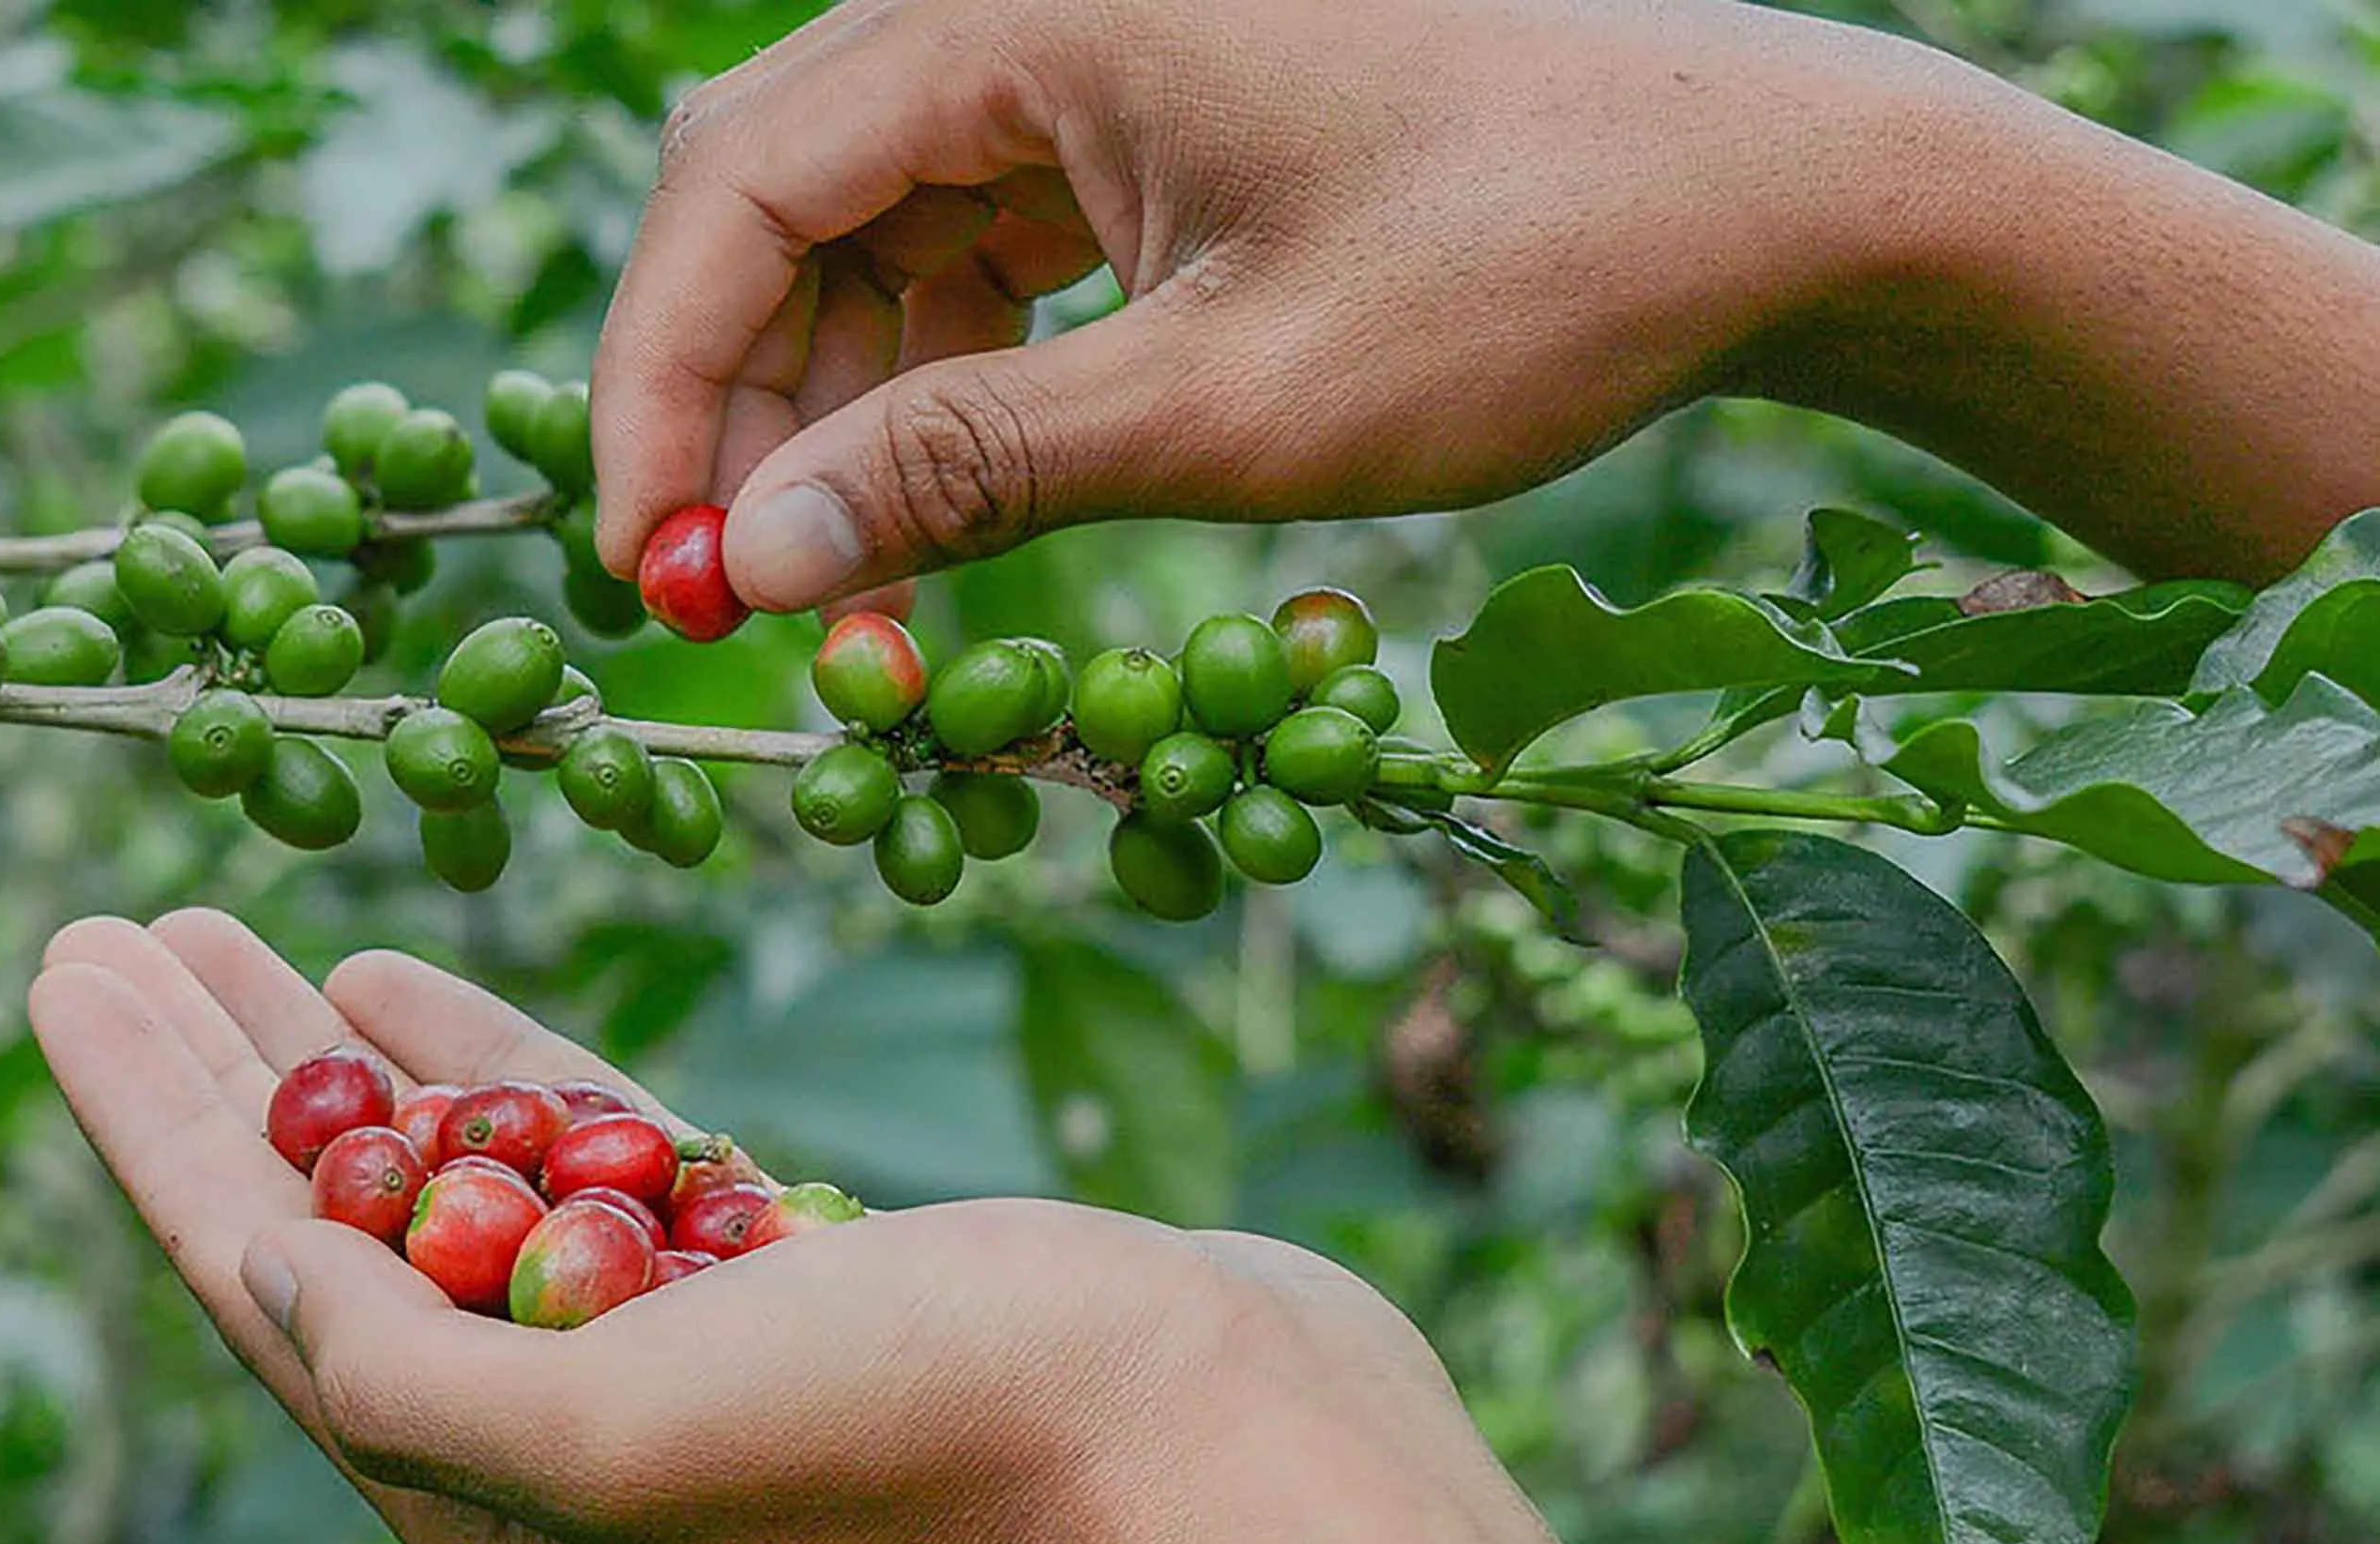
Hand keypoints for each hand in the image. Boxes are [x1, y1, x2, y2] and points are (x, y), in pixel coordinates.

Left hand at [30, 910, 1561, 1543]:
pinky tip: (423, 976)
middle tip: (123, 929)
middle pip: (339, 1224)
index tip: (69, 972)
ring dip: (347, 1054)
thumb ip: (422, 1379)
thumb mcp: (634, 1446)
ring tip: (241, 929)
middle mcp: (567, 1440)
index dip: (151, 1124)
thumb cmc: (944, 1457)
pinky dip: (510, 1059)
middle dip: (224, 1075)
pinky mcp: (783, 1281)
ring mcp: (679, 1352)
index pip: (261, 1285)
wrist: (1231, 1452)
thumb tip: (262, 1275)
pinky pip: (599, 1156)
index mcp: (496, 1505)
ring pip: (462, 1177)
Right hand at [591, 0, 2379, 602]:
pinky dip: (939, 387)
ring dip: (838, 422)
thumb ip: (974, 463)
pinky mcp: (1138, 127)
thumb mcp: (1237, 399)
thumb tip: (752, 557)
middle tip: (751, 617)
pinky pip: (973, 251)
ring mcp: (1083, 61)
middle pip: (780, 202)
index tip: (647, 571)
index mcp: (1030, 4)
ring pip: (869, 239)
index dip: (658, 385)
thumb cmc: (1530, 270)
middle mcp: (1029, 4)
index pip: (741, 182)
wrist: (1762, 194)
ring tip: (864, 610)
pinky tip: (944, 515)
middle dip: (742, 416)